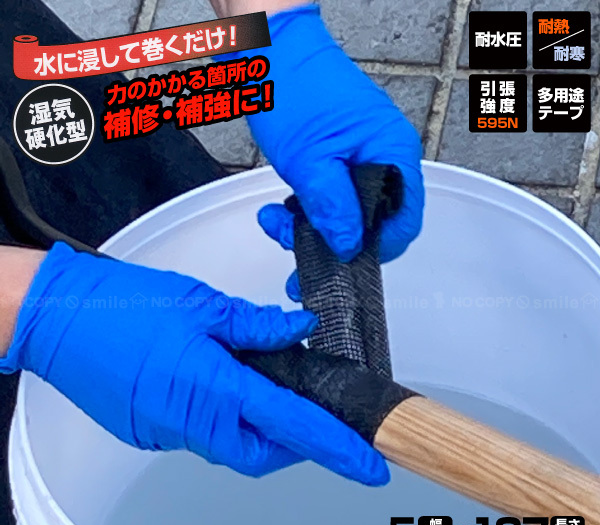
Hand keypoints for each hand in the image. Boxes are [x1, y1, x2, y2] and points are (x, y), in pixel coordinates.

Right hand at [0, 243, 387, 483]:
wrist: (58, 317)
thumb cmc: (125, 305)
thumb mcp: (204, 304)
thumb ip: (257, 325)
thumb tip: (299, 329)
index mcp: (213, 388)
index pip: (292, 425)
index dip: (335, 445)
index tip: (367, 462)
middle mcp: (191, 422)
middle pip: (261, 453)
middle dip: (294, 443)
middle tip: (315, 416)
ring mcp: (166, 433)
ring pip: (230, 446)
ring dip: (257, 429)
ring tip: (271, 391)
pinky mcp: (150, 430)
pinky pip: (200, 436)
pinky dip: (223, 420)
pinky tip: (224, 387)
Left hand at [237, 5, 424, 298]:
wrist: (270, 49)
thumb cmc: (294, 89)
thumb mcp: (311, 162)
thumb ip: (333, 211)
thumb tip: (349, 248)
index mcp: (393, 156)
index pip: (402, 222)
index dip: (374, 249)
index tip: (341, 264)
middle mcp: (385, 158)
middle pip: (373, 222)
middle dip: (331, 240)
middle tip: (292, 241)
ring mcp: (363, 158)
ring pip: (347, 214)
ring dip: (311, 226)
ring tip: (276, 219)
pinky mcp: (341, 158)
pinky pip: (333, 198)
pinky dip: (307, 209)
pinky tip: (281, 207)